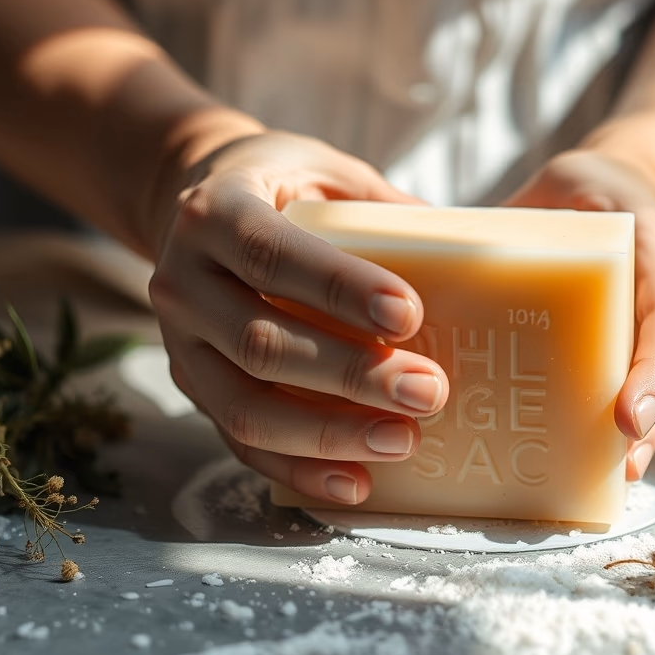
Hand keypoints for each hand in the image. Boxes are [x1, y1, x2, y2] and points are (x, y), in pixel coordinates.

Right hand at [149, 132, 448, 503]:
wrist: (195, 212)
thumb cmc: (282, 186)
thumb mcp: (327, 172)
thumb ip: (385, 208)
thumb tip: (473, 256)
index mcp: (214, 213)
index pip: (271, 255)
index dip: (338, 289)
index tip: (407, 315)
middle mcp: (183, 281)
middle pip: (261, 344)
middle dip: (350, 375)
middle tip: (429, 392)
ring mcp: (181, 345)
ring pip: (246, 407)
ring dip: (328, 434)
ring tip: (404, 440)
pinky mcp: (192, 388)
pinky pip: (241, 443)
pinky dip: (300, 470)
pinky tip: (357, 483)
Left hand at [504, 149, 654, 479]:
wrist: (611, 194)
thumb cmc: (588, 197)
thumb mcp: (570, 187)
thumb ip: (523, 218)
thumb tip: (440, 257)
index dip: (653, 370)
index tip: (628, 416)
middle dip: (648, 424)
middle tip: (622, 468)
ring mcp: (646, 332)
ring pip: (649, 390)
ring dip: (629, 440)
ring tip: (604, 482)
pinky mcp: (620, 349)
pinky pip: (617, 390)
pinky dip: (599, 429)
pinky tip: (562, 460)